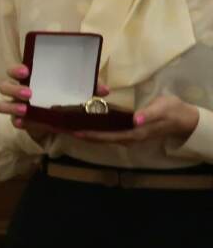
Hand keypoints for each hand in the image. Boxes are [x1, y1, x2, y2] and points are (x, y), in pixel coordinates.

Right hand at [0, 64, 106, 144]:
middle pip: (4, 86)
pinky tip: (23, 122)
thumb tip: (104, 90)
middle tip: (29, 93)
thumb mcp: (75, 89)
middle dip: (14, 88)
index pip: (14, 70)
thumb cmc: (62, 94)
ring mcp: (16, 105)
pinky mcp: (19, 119)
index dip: (16, 69)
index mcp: (29, 77)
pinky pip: (11, 121)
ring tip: (25, 110)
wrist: (59, 116)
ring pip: (2, 104)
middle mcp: (18, 90)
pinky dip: (16, 121)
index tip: (26, 71)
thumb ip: (88, 87)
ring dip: (11, 106)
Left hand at [71, 93, 202, 144]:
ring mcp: (128, 136)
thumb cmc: (172, 111)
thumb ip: (149, 114)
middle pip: (102, 139)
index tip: (75, 132)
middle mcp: (129, 138)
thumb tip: (135, 119)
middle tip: (65, 128)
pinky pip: (109, 132)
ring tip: (71, 125)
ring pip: (105, 137)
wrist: (183, 118)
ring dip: (89, 132)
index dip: (92, 135)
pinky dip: (97, 129)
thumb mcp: (163, 108)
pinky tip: (87, 123)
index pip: (109, 137)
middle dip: (85, 135)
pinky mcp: (129, 131)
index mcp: (135, 134)